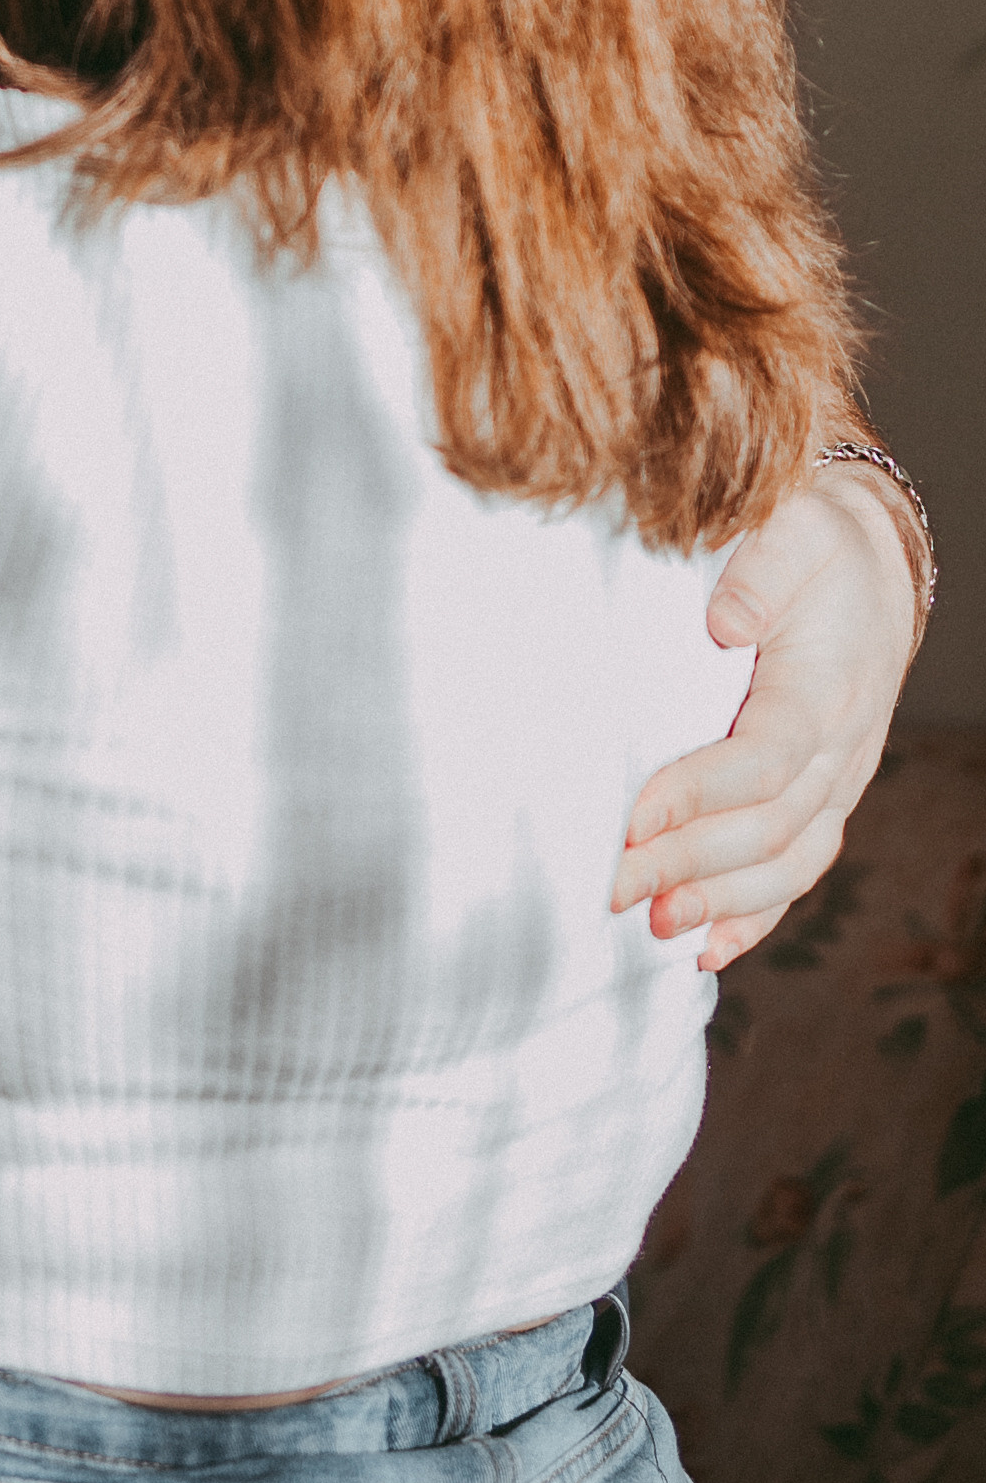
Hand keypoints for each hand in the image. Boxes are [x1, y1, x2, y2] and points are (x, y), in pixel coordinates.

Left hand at [612, 464, 918, 970]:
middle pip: (769, 827)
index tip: (632, 816)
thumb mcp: (793, 530)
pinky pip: (796, 871)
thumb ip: (760, 571)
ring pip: (788, 864)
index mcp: (827, 689)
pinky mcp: (822, 799)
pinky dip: (754, 918)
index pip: (767, 759)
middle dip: (690, 864)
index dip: (700, 795)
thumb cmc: (814, 544)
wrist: (869, 564)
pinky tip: (703, 951)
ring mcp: (837, 782)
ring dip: (720, 904)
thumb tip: (722, 622)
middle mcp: (843, 748)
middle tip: (614, 886)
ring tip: (651, 927)